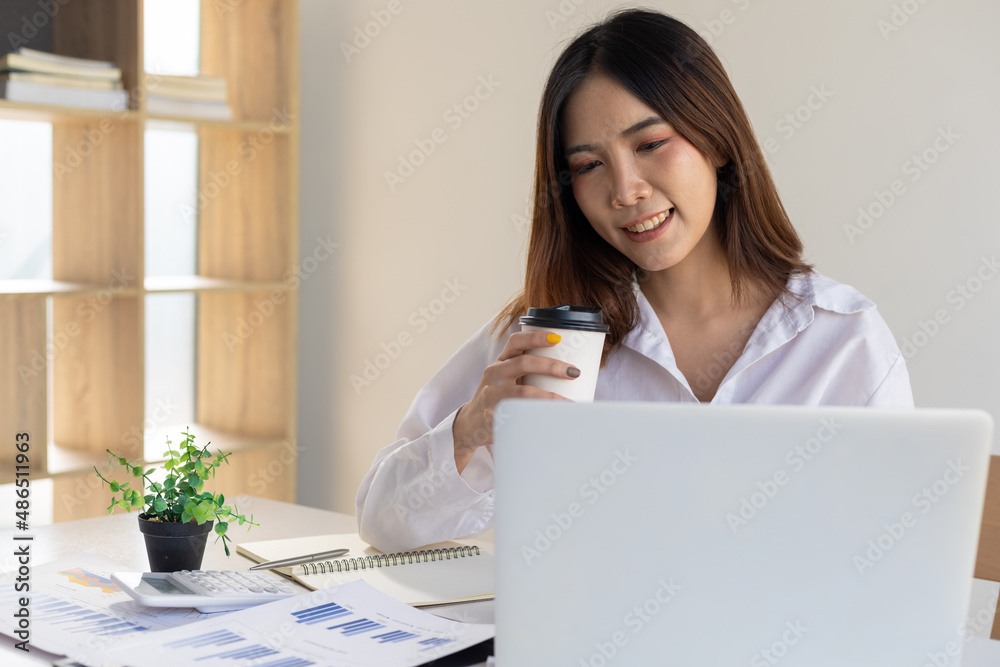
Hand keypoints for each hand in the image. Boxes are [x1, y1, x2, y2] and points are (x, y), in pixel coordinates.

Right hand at [452, 330, 579, 472]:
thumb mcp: (507, 377)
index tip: (557, 338)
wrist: (472, 422)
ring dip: (550, 397)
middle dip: (551, 366)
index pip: (515, 342)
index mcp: (501, 361)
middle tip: (574, 372)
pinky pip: (520, 414)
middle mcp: (494, 373)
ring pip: (523, 392)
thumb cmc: (499, 395)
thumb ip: (529, 370)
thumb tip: (571, 369)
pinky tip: (554, 419)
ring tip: (569, 402)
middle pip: (523, 363)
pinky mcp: (494, 415)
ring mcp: (492, 394)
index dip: (535, 337)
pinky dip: (539, 415)